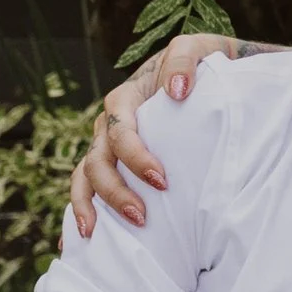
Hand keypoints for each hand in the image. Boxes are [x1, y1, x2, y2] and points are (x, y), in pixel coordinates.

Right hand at [67, 34, 240, 236]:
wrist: (212, 76)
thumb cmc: (205, 64)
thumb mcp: (200, 49)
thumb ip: (184, 62)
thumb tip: (175, 92)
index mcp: (126, 99)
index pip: (120, 132)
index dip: (135, 157)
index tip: (161, 180)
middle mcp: (109, 124)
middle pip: (97, 161)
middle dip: (114, 192)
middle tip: (141, 216)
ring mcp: (108, 146)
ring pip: (85, 177)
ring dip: (89, 206)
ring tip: (93, 235)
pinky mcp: (115, 164)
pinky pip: (89, 188)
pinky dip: (80, 212)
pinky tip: (79, 242)